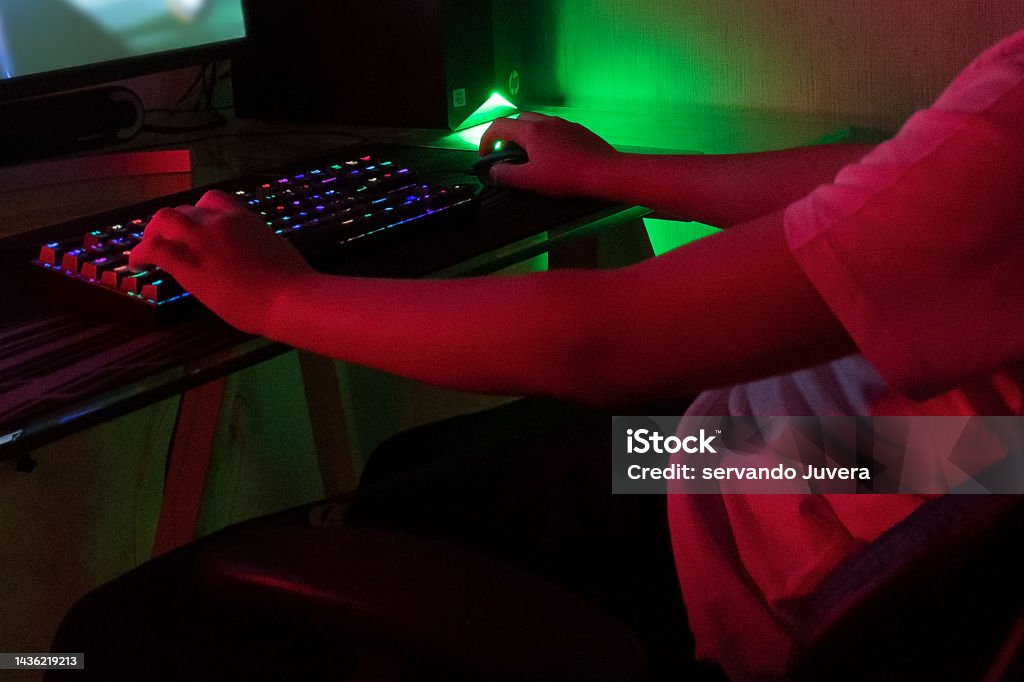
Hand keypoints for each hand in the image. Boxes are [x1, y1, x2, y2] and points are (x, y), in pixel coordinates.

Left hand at [128, 190, 314, 334]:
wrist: (291, 299)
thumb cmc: (294, 284)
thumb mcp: (276, 252)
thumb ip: (257, 246)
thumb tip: (252, 255)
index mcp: (245, 219)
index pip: (212, 200)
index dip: (197, 213)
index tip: (194, 229)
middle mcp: (222, 222)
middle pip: (185, 210)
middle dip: (171, 225)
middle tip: (164, 243)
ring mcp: (204, 240)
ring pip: (165, 220)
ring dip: (153, 233)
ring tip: (147, 251)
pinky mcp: (191, 264)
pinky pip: (155, 249)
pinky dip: (140, 254)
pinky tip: (136, 266)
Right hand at [479, 112, 617, 195]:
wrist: (604, 172)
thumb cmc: (565, 176)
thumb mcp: (531, 180)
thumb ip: (508, 175)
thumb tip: (493, 170)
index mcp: (531, 131)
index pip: (499, 126)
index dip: (486, 139)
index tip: (485, 154)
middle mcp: (546, 121)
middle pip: (519, 120)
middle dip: (507, 134)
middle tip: (506, 153)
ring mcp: (564, 124)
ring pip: (538, 122)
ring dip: (527, 134)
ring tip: (529, 154)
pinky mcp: (579, 130)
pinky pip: (555, 128)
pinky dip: (545, 137)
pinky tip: (552, 155)